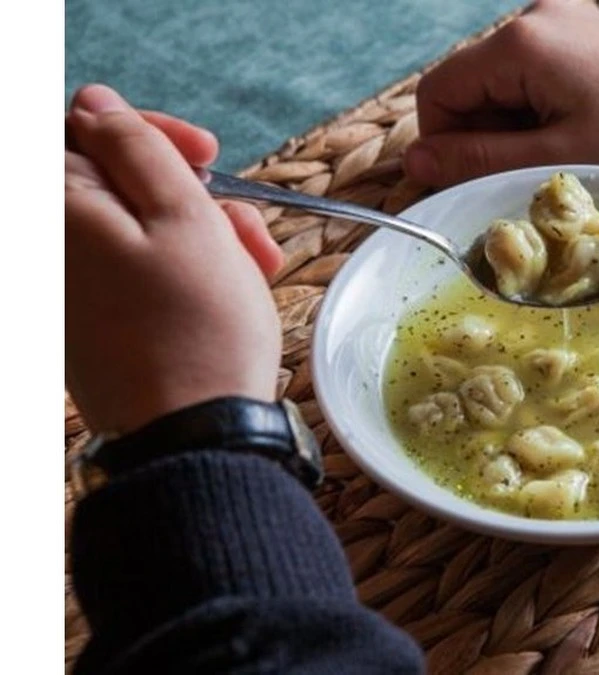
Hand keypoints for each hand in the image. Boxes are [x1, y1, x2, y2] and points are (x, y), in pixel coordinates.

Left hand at [66, 84, 284, 434]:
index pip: (84, 130)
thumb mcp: (185, 218)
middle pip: (118, 184)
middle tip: (242, 224)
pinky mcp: (96, 327)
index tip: (207, 155)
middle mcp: (51, 249)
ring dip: (203, 235)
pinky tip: (232, 293)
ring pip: (139, 230)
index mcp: (56, 211)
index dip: (151, 132)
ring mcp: (72, 293)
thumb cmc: (196, 330)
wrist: (194, 436)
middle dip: (190, 194)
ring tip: (254, 269)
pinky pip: (139, 273)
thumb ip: (138, 149)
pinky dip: (186, 272)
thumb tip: (99, 104)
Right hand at [404, 0, 598, 186]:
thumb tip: (419, 162)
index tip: (469, 181)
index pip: (437, 92)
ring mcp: (562, 22)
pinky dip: (541, 111)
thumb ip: (481, 160)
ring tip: (563, 155)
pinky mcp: (584, 34)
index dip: (442, 144)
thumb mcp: (558, 159)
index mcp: (520, 43)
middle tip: (528, 174)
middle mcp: (534, 19)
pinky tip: (579, 134)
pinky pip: (535, 76)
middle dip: (484, 137)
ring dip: (515, 129)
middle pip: (470, 87)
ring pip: (502, 86)